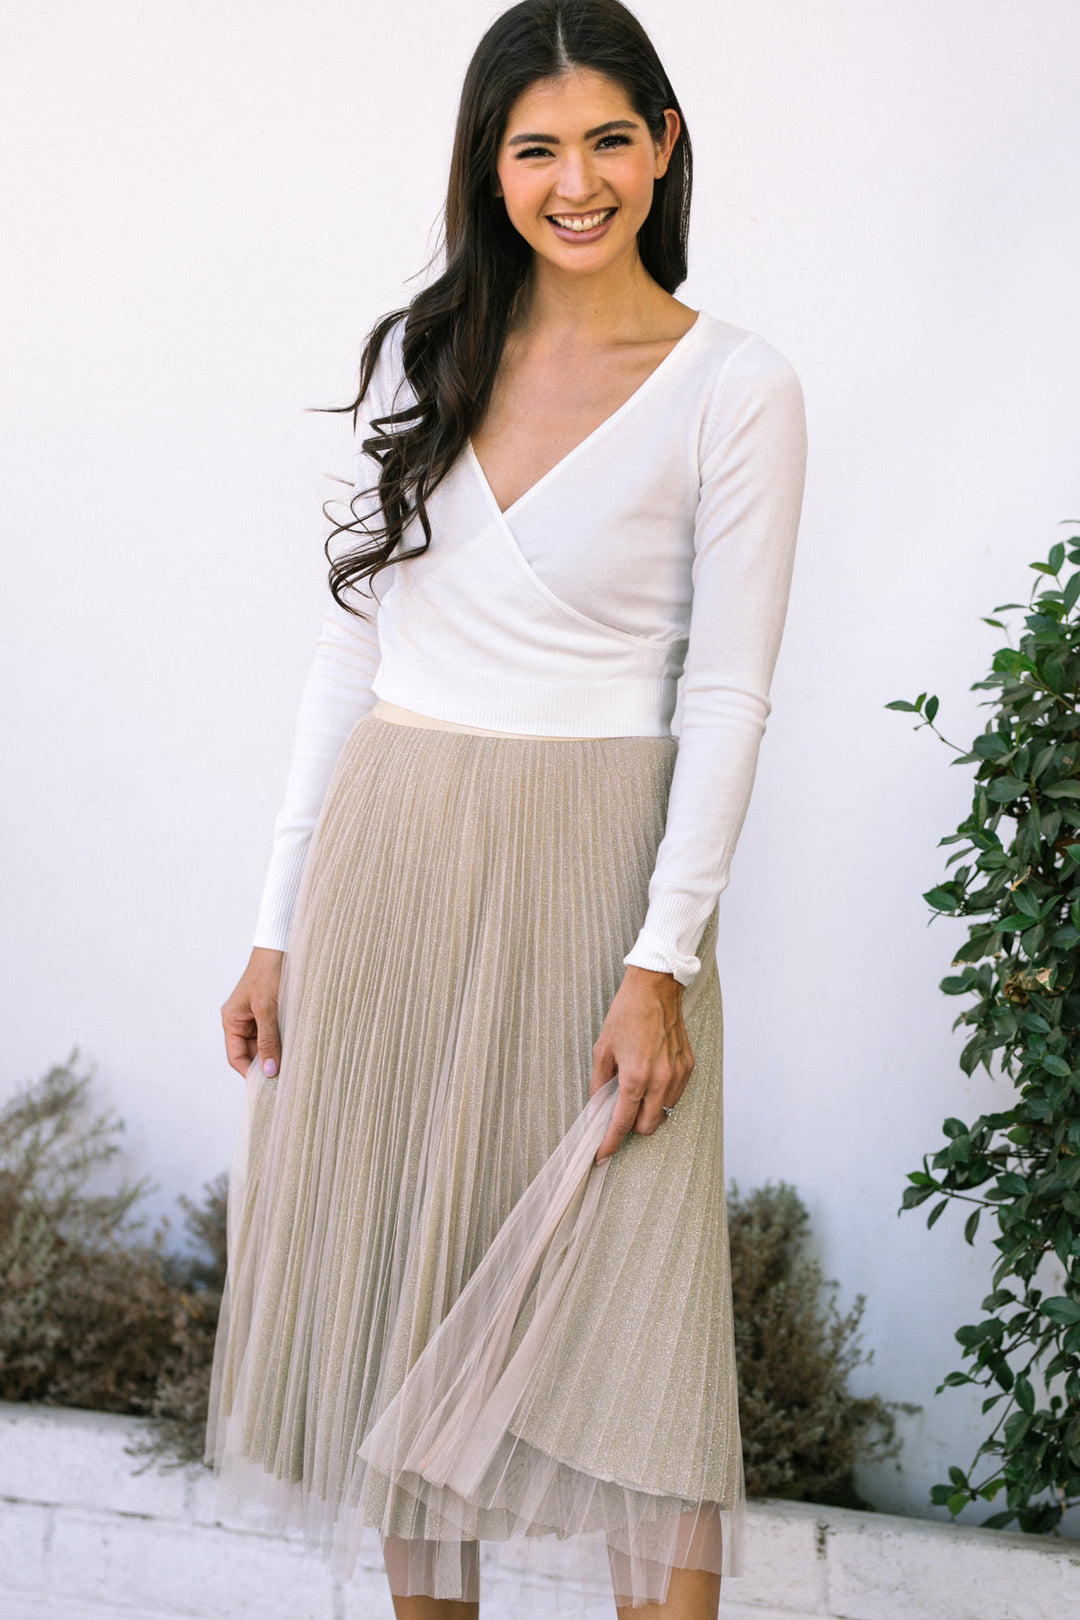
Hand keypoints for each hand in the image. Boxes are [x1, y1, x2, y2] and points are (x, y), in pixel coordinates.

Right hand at [221, 947, 284, 1077]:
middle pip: (251, 1053)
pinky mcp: (270, 1013)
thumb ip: (269, 1040)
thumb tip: (269, 1071)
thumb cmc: (269, 974)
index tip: (267, 1087)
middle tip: (285, 1078)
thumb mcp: (268, 1010)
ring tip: (293, 1064)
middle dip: (266, 1064)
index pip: (236, 1058)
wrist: (280, 947)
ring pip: (265, 1045)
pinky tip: (295, 1048)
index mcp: (231, 1021)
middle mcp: (241, 1021)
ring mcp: (255, 1017)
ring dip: (277, 1053)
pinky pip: (274, 1033)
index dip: (250, 1073)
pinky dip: (283, 1041)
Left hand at [590, 965, 694, 1162]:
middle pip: (647, 1127)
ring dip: (648, 1113)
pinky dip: (661, 1098)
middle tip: (618, 1117)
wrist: (655, 989)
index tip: (601, 1155)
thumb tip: (596, 1111)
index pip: (622, 1122)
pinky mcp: (688, 1068)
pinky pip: (675, 1096)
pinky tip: (651, 1082)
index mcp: (635, 1076)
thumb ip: (598, 1084)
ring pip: (664, 1114)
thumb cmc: (626, 1015)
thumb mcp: (602, 1049)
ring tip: (635, 1094)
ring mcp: (677, 1075)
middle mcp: (660, 1080)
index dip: (610, 1143)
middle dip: (631, 1130)